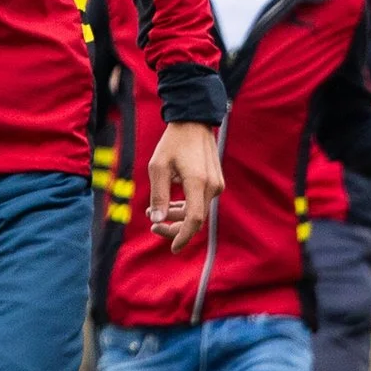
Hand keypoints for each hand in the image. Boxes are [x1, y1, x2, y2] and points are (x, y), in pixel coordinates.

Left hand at [148, 120, 221, 248]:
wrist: (194, 122)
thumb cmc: (173, 143)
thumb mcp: (158, 167)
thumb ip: (158, 195)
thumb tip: (157, 219)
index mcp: (198, 182)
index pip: (194, 219)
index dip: (183, 236)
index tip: (172, 248)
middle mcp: (212, 186)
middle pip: (196, 219)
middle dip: (175, 227)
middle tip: (153, 227)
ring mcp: (217, 184)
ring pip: (198, 211)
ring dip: (178, 216)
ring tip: (156, 214)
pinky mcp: (216, 182)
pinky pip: (201, 202)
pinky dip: (187, 207)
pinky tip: (172, 205)